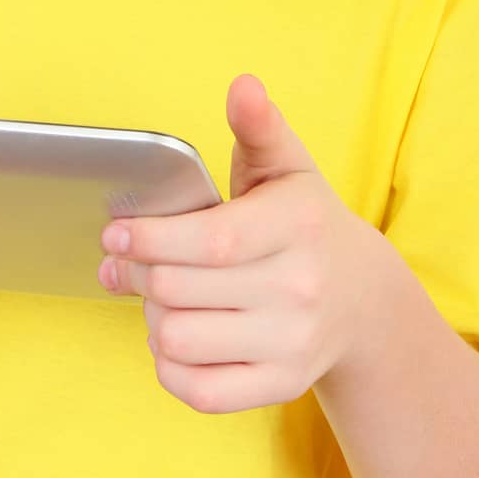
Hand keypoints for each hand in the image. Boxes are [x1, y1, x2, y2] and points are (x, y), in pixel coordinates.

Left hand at [97, 73, 388, 413]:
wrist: (364, 300)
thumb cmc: (305, 222)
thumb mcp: (288, 166)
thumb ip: (258, 126)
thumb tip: (243, 86)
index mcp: (297, 226)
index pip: (210, 240)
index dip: (151, 239)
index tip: (115, 233)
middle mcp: (300, 288)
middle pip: (179, 290)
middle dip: (134, 273)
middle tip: (121, 261)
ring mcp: (293, 344)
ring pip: (179, 340)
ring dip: (149, 316)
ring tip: (154, 295)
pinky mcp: (282, 386)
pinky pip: (199, 391)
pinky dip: (169, 366)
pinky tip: (172, 336)